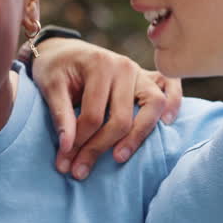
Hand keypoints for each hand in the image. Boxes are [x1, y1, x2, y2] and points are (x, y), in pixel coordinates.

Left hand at [31, 38, 181, 178]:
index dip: (78, 142)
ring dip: (137, 136)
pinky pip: (171, 86)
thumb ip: (60, 116)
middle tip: (80, 172)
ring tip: (118, 158)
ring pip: (151, 106)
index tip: (63, 163)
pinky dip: (174, 102)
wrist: (63, 50)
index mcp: (99, 65)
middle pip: (121, 117)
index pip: (94, 115)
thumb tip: (67, 149)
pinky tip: (166, 123)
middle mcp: (124, 66)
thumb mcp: (49, 86)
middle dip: (99, 148)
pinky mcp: (147, 77)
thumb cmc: (55, 68)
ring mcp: (139, 71)